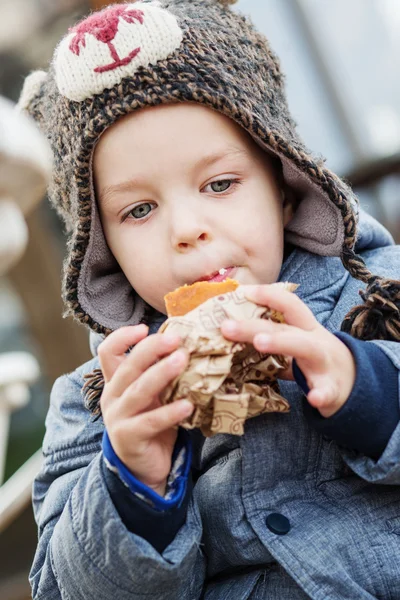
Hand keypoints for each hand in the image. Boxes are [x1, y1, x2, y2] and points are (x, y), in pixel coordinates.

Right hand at [98, 325, 193, 495]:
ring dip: (161, 373)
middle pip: (127, 366)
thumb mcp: (153, 395)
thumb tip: (187, 344)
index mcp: (116, 382)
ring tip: (182, 360)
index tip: (145, 328)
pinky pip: (150, 422)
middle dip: (151, 348)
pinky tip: (188, 405)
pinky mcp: (129, 438)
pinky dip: (170, 412)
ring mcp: (118, 417)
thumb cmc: (152, 423)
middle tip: (176, 339)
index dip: (123, 336)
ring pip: (138, 390)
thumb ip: (160, 372)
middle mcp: (113, 396)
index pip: (108, 351)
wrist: (144, 468)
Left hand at [220, 284, 355, 417]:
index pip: (288, 304)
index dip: (267, 295)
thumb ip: (271, 339)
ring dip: (281, 342)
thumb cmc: (316, 361)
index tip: (241, 292)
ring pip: (305, 348)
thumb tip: (231, 336)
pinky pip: (327, 391)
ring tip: (259, 343)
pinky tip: (315, 399)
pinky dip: (322, 394)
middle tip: (226, 327)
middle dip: (254, 325)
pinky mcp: (334, 389)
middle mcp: (315, 339)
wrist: (357, 384)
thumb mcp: (297, 344)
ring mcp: (325, 363)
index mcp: (305, 328)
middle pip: (284, 327)